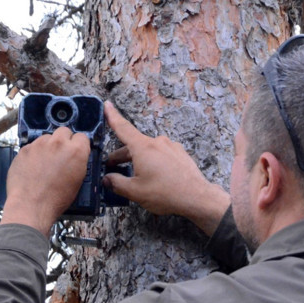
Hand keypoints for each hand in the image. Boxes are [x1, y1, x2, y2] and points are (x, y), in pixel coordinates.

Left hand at [1, 126, 89, 234]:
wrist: (31, 206)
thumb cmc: (55, 199)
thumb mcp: (77, 182)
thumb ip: (78, 163)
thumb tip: (75, 158)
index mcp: (75, 151)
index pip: (82, 137)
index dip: (79, 145)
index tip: (76, 150)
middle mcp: (58, 143)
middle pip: (64, 131)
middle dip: (64, 140)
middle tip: (60, 154)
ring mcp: (39, 144)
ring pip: (46, 138)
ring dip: (48, 146)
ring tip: (45, 163)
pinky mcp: (25, 149)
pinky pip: (32, 146)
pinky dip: (34, 154)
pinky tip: (33, 167)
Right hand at [102, 101, 229, 235]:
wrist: (196, 197)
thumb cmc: (166, 193)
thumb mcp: (135, 191)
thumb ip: (117, 183)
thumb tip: (107, 179)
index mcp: (143, 147)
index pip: (123, 128)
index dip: (112, 116)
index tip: (107, 105)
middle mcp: (157, 142)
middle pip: (134, 145)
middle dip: (122, 156)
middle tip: (112, 167)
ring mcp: (170, 146)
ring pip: (148, 151)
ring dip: (139, 160)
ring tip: (136, 176)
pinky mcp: (180, 153)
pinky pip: (161, 154)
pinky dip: (153, 162)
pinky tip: (155, 177)